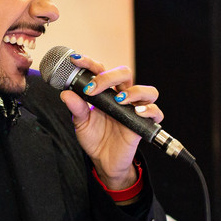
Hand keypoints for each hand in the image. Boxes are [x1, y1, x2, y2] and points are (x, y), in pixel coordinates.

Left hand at [60, 55, 161, 188]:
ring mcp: (134, 110)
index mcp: (105, 92)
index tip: (76, 60)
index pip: (101, 70)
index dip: (90, 63)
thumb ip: (76, 108)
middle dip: (109, 77)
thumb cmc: (94, 138)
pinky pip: (155, 113)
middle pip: (125, 74)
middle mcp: (122, 97)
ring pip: (148, 91)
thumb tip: (65, 93)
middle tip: (92, 89)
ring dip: (134, 91)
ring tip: (119, 100)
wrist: (103, 160)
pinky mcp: (142, 124)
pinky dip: (149, 110)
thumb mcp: (80, 123)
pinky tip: (137, 113)